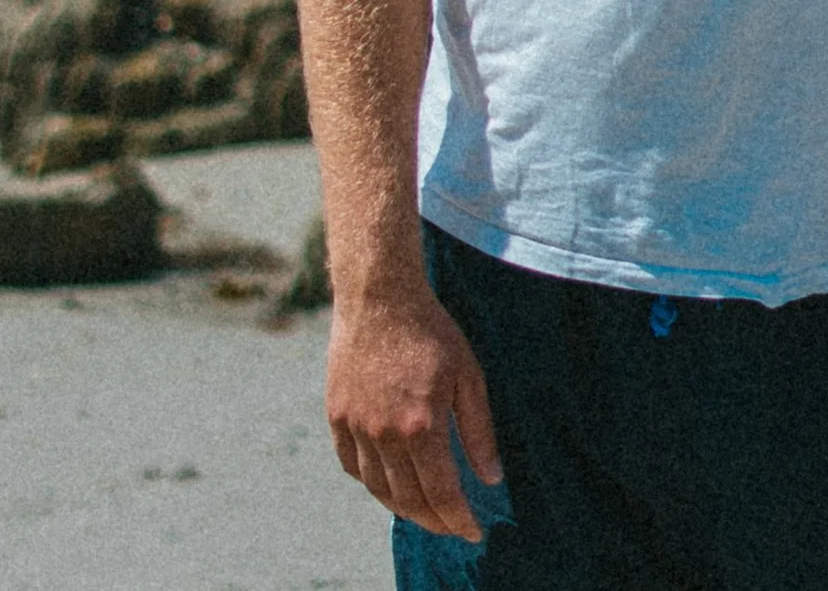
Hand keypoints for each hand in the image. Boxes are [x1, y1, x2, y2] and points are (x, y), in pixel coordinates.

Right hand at [326, 278, 502, 540]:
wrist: (379, 294)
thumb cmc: (430, 331)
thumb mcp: (468, 375)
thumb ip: (479, 431)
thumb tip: (490, 478)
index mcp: (421, 425)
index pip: (442, 494)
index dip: (459, 520)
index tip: (473, 532)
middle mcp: (385, 433)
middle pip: (408, 500)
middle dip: (434, 521)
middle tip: (451, 525)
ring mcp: (356, 426)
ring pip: (377, 489)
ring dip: (402, 507)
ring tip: (423, 510)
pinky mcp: (337, 415)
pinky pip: (352, 465)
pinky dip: (371, 481)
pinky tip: (388, 480)